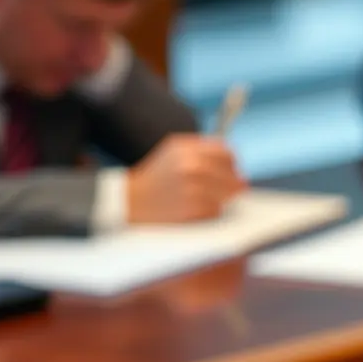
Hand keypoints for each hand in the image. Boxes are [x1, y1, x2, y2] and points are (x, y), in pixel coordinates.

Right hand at [127, 134, 246, 223]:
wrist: (130, 201)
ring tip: (211, 201)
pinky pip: (216, 210)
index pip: (227, 154)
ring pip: (227, 195)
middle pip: (232, 176)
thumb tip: (232, 160)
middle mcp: (192, 166)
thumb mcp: (174, 151)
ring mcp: (193, 189)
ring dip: (223, 200)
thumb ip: (202, 149)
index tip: (232, 172)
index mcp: (189, 149)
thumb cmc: (154, 177)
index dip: (232, 165)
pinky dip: (213, 212)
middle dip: (232, 185)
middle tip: (231, 192)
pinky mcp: (192, 210)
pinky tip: (201, 210)